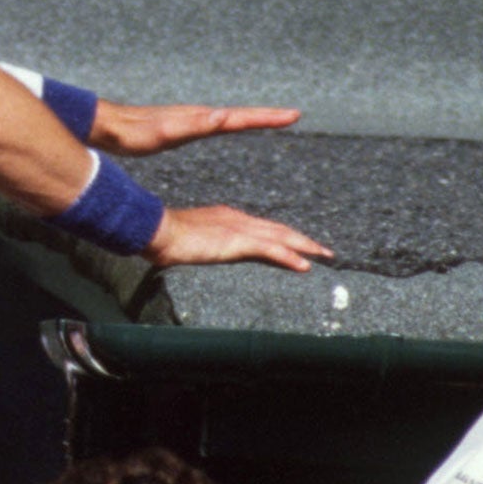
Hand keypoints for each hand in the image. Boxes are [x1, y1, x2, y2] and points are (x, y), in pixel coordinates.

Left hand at [90, 102, 300, 156]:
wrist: (110, 126)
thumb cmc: (135, 132)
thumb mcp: (166, 133)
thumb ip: (195, 125)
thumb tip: (224, 116)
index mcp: (201, 118)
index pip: (242, 117)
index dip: (267, 117)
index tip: (293, 115)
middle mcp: (200, 115)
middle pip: (242, 114)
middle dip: (268, 115)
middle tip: (293, 115)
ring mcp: (192, 119)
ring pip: (230, 117)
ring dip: (252, 118)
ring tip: (271, 120)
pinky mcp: (182, 126)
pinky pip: (216, 123)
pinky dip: (231, 123)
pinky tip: (227, 125)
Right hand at [145, 204, 331, 270]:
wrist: (158, 231)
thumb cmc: (165, 236)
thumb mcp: (190, 240)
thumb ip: (203, 243)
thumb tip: (203, 249)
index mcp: (227, 217)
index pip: (263, 228)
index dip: (283, 235)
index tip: (298, 243)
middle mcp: (238, 219)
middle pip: (278, 230)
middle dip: (302, 240)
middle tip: (322, 250)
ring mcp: (240, 229)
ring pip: (281, 237)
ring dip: (304, 246)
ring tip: (323, 255)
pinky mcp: (238, 241)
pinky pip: (271, 250)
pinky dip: (289, 257)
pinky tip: (304, 265)